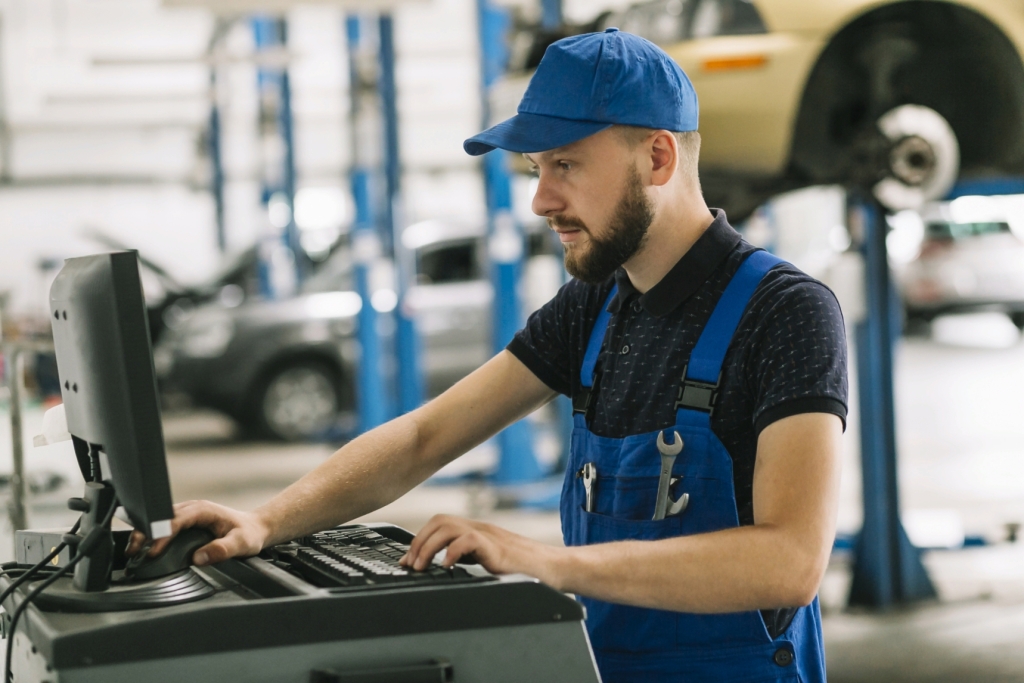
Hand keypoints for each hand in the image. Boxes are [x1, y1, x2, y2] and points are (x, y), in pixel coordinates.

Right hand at [125, 500, 270, 565]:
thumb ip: (222, 550)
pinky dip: (151, 536)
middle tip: (132, 551)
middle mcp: (193, 509)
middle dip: (145, 533)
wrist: (255, 529)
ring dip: (145, 534)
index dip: (162, 535)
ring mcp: (187, 514)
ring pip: (159, 520)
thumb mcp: (241, 543)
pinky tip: (143, 548)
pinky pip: (163, 526)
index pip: (176, 520)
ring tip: (131, 552)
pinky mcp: (184, 522)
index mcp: (204, 510)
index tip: (152, 551)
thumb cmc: (249, 534)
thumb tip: (199, 558)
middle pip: (161, 517)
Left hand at [400, 514, 566, 588]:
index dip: (419, 540)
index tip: (407, 560)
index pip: (440, 524)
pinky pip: (468, 540)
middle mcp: (480, 528)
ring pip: (448, 527)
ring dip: (428, 546)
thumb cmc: (525, 568)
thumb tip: (442, 566)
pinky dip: (452, 552)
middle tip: (410, 565)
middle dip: (418, 541)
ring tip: (422, 566)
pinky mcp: (496, 548)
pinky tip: (446, 567)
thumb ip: (469, 558)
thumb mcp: (488, 560)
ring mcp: (488, 535)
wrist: (553, 568)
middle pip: (439, 520)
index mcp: (476, 531)